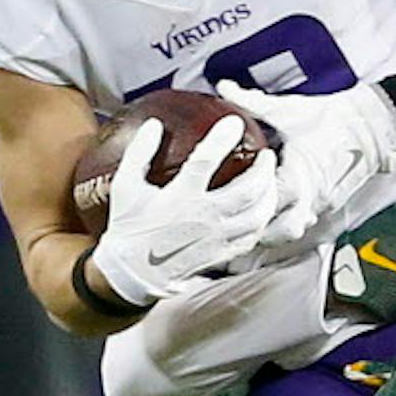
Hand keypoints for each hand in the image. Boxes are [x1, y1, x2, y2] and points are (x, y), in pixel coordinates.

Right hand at [88, 116, 276, 305]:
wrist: (133, 273)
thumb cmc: (129, 227)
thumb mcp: (125, 187)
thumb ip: (139, 153)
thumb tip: (153, 125)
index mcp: (180, 197)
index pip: (206, 160)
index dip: (222, 138)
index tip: (234, 122)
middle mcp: (204, 217)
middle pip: (248, 189)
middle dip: (264, 168)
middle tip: (267, 155)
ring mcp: (216, 237)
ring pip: (258, 214)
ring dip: (269, 193)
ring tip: (270, 180)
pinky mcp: (222, 254)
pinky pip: (253, 236)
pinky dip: (263, 219)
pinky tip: (262, 209)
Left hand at [216, 80, 395, 247]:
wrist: (372, 124)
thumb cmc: (332, 117)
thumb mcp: (286, 110)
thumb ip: (251, 101)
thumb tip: (223, 87)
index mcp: (300, 175)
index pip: (266, 204)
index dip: (245, 201)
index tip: (230, 193)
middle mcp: (312, 196)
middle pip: (278, 232)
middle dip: (257, 229)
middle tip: (237, 214)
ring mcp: (322, 204)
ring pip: (292, 232)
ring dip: (273, 228)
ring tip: (254, 213)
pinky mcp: (329, 204)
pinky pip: (304, 221)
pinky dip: (288, 218)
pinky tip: (276, 206)